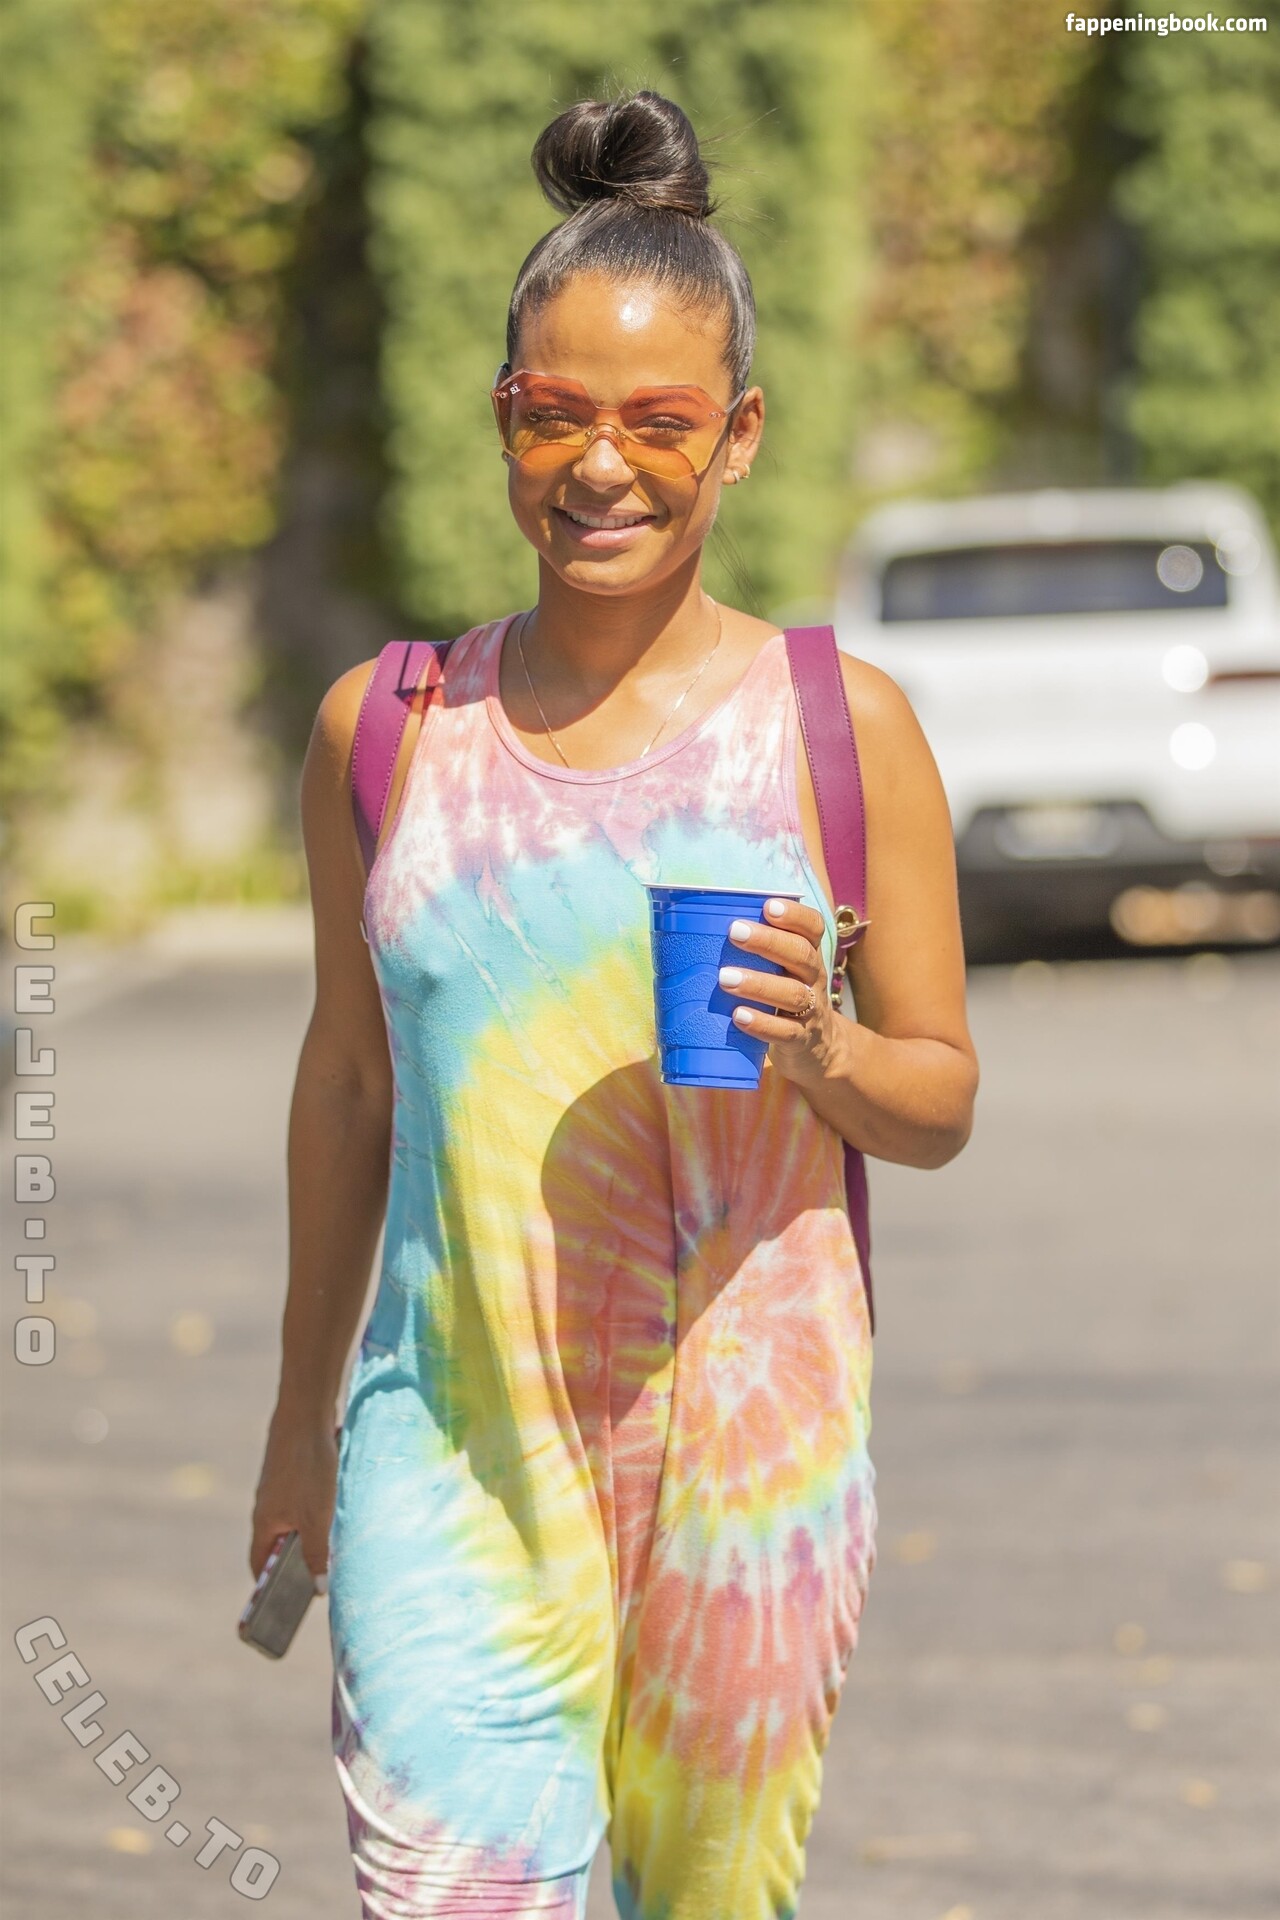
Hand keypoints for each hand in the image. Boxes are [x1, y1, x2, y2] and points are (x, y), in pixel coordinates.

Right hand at [250, 1407, 338, 1586]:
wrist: (306, 1413)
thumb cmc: (308, 1467)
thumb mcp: (317, 1517)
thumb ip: (317, 1552)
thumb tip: (319, 1587)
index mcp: (264, 1523)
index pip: (259, 1565)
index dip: (269, 1587)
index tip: (283, 1605)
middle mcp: (267, 1508)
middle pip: (278, 1545)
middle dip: (296, 1562)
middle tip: (318, 1578)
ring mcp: (279, 1489)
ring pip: (293, 1521)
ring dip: (311, 1535)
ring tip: (335, 1548)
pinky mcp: (293, 1473)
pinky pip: (303, 1501)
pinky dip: (317, 1511)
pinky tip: (337, 1511)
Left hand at [718, 897, 841, 1081]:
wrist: (816, 1049)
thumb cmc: (783, 996)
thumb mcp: (780, 970)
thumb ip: (754, 951)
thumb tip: (696, 928)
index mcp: (808, 954)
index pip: (813, 927)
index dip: (795, 915)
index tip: (768, 905)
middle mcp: (814, 978)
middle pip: (801, 955)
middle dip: (768, 941)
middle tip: (734, 932)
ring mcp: (811, 1010)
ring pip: (793, 993)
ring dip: (758, 984)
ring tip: (724, 978)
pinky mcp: (801, 1040)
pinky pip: (786, 1032)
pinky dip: (762, 1024)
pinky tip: (738, 1016)